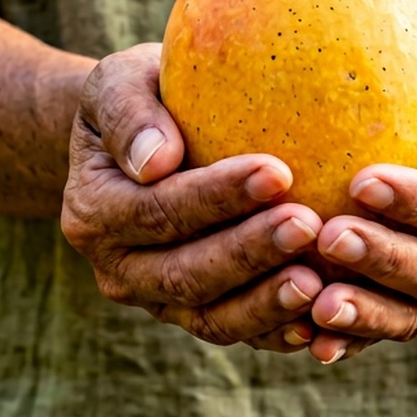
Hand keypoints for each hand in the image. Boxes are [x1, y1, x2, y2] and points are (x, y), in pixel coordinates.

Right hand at [61, 43, 324, 351]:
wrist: (145, 142)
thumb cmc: (143, 95)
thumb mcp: (119, 82)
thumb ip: (127, 112)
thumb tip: (155, 161)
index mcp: (95, 210)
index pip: (156, 210)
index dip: (216, 197)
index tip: (277, 171)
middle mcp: (118, 267)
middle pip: (185, 273)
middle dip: (249, 253)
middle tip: (309, 225)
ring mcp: (157, 299)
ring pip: (211, 318)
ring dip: (266, 304)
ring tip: (320, 282)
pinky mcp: (195, 315)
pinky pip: (238, 334)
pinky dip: (278, 332)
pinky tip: (322, 320)